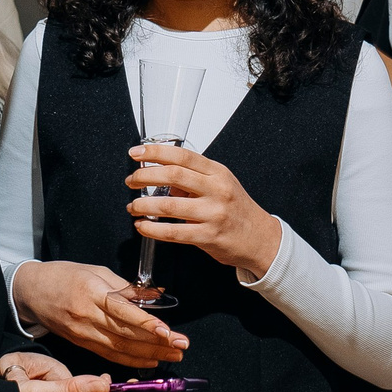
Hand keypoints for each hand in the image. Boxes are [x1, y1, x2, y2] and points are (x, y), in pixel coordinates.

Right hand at [12, 261, 188, 369]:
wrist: (30, 291)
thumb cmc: (64, 275)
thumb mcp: (95, 271)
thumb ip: (124, 287)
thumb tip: (154, 297)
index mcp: (91, 292)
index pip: (122, 310)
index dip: (145, 323)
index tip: (167, 330)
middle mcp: (86, 316)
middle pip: (125, 333)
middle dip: (156, 342)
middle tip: (181, 345)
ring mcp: (83, 332)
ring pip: (119, 347)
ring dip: (149, 354)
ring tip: (173, 354)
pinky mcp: (81, 343)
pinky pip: (109, 354)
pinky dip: (131, 359)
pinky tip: (150, 361)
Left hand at [126, 144, 283, 279]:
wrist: (261, 239)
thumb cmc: (237, 210)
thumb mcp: (221, 185)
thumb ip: (193, 178)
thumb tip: (161, 176)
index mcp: (218, 173)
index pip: (182, 155)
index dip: (155, 152)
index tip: (136, 153)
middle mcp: (217, 190)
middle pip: (173, 175)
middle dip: (144, 176)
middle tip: (131, 181)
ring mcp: (213, 214)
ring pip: (168, 205)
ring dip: (143, 205)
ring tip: (133, 207)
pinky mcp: (208, 237)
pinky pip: (173, 232)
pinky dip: (152, 229)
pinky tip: (143, 226)